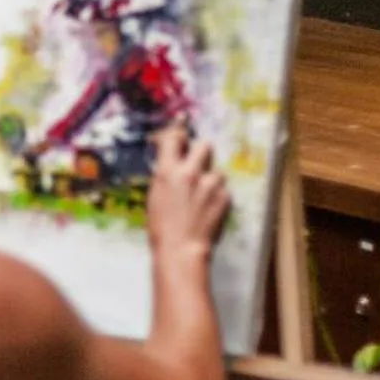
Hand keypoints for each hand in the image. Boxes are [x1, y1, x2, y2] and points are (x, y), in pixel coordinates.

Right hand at [145, 125, 229, 264]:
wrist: (181, 249)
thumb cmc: (161, 227)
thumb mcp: (155, 195)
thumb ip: (166, 174)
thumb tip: (172, 163)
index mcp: (168, 171)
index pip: (174, 137)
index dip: (178, 132)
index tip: (181, 131)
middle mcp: (190, 172)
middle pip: (204, 144)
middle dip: (202, 152)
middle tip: (197, 163)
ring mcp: (210, 184)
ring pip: (217, 170)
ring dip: (211, 179)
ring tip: (203, 196)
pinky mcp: (225, 197)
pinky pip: (223, 190)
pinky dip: (217, 197)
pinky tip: (209, 209)